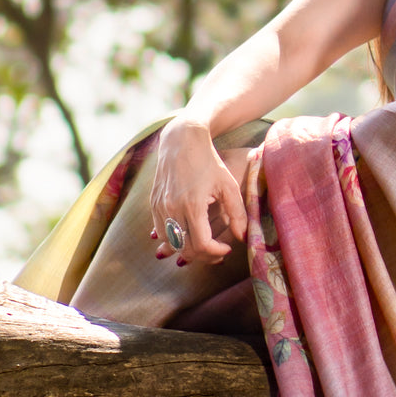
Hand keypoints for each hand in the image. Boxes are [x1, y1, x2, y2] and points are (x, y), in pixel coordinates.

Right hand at [149, 117, 248, 264]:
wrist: (181, 140)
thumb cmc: (209, 161)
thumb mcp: (228, 185)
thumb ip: (237, 213)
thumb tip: (241, 237)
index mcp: (193, 205)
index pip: (202, 244)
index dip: (216, 252)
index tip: (227, 249)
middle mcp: (172, 208)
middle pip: (185, 248)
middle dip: (204, 255)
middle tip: (218, 252)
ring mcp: (160, 206)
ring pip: (171, 243)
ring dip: (188, 250)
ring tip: (205, 246)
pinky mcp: (153, 203)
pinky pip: (161, 231)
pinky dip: (175, 239)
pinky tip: (190, 235)